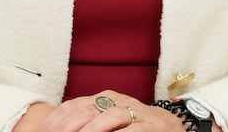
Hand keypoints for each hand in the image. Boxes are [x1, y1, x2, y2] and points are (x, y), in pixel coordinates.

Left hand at [34, 90, 187, 130]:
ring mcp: (135, 112)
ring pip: (109, 117)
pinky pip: (134, 129)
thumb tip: (56, 129)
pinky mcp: (152, 125)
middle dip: (67, 127)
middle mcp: (116, 101)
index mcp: (102, 99)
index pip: (73, 107)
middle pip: (86, 111)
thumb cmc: (134, 125)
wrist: (172, 125)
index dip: (56, 121)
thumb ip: (86, 122)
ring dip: (92, 130)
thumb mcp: (107, 121)